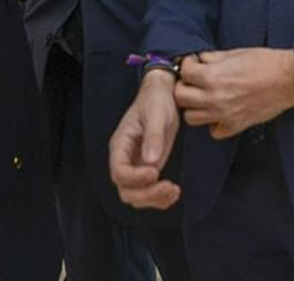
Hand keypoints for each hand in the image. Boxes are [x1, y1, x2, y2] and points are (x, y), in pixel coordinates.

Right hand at [109, 70, 181, 209]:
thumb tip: (151, 161)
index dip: (135, 178)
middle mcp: (125, 158)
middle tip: (170, 187)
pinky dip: (159, 198)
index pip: (119, 171)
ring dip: (154, 199)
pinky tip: (174, 192)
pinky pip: (148, 192)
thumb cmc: (156, 100)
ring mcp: (136, 165)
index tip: (155, 172)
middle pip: (126, 189)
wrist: (163, 95)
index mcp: (120, 144)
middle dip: (147, 194)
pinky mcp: (149, 168)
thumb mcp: (156, 114)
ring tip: (174, 191)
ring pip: (136, 195)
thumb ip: (153, 137)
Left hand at [174, 48, 293, 139]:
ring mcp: (224, 115)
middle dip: (185, 85)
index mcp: (213, 77)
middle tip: (195, 80)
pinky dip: (212, 123)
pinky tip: (218, 112)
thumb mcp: (234, 53)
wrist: (288, 79)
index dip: (188, 65)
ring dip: (194, 106)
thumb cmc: (265, 63)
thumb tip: (200, 60)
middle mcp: (214, 98)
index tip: (194, 63)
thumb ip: (212, 58)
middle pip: (181, 97)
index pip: (184, 73)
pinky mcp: (235, 126)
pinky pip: (213, 131)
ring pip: (191, 118)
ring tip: (204, 96)